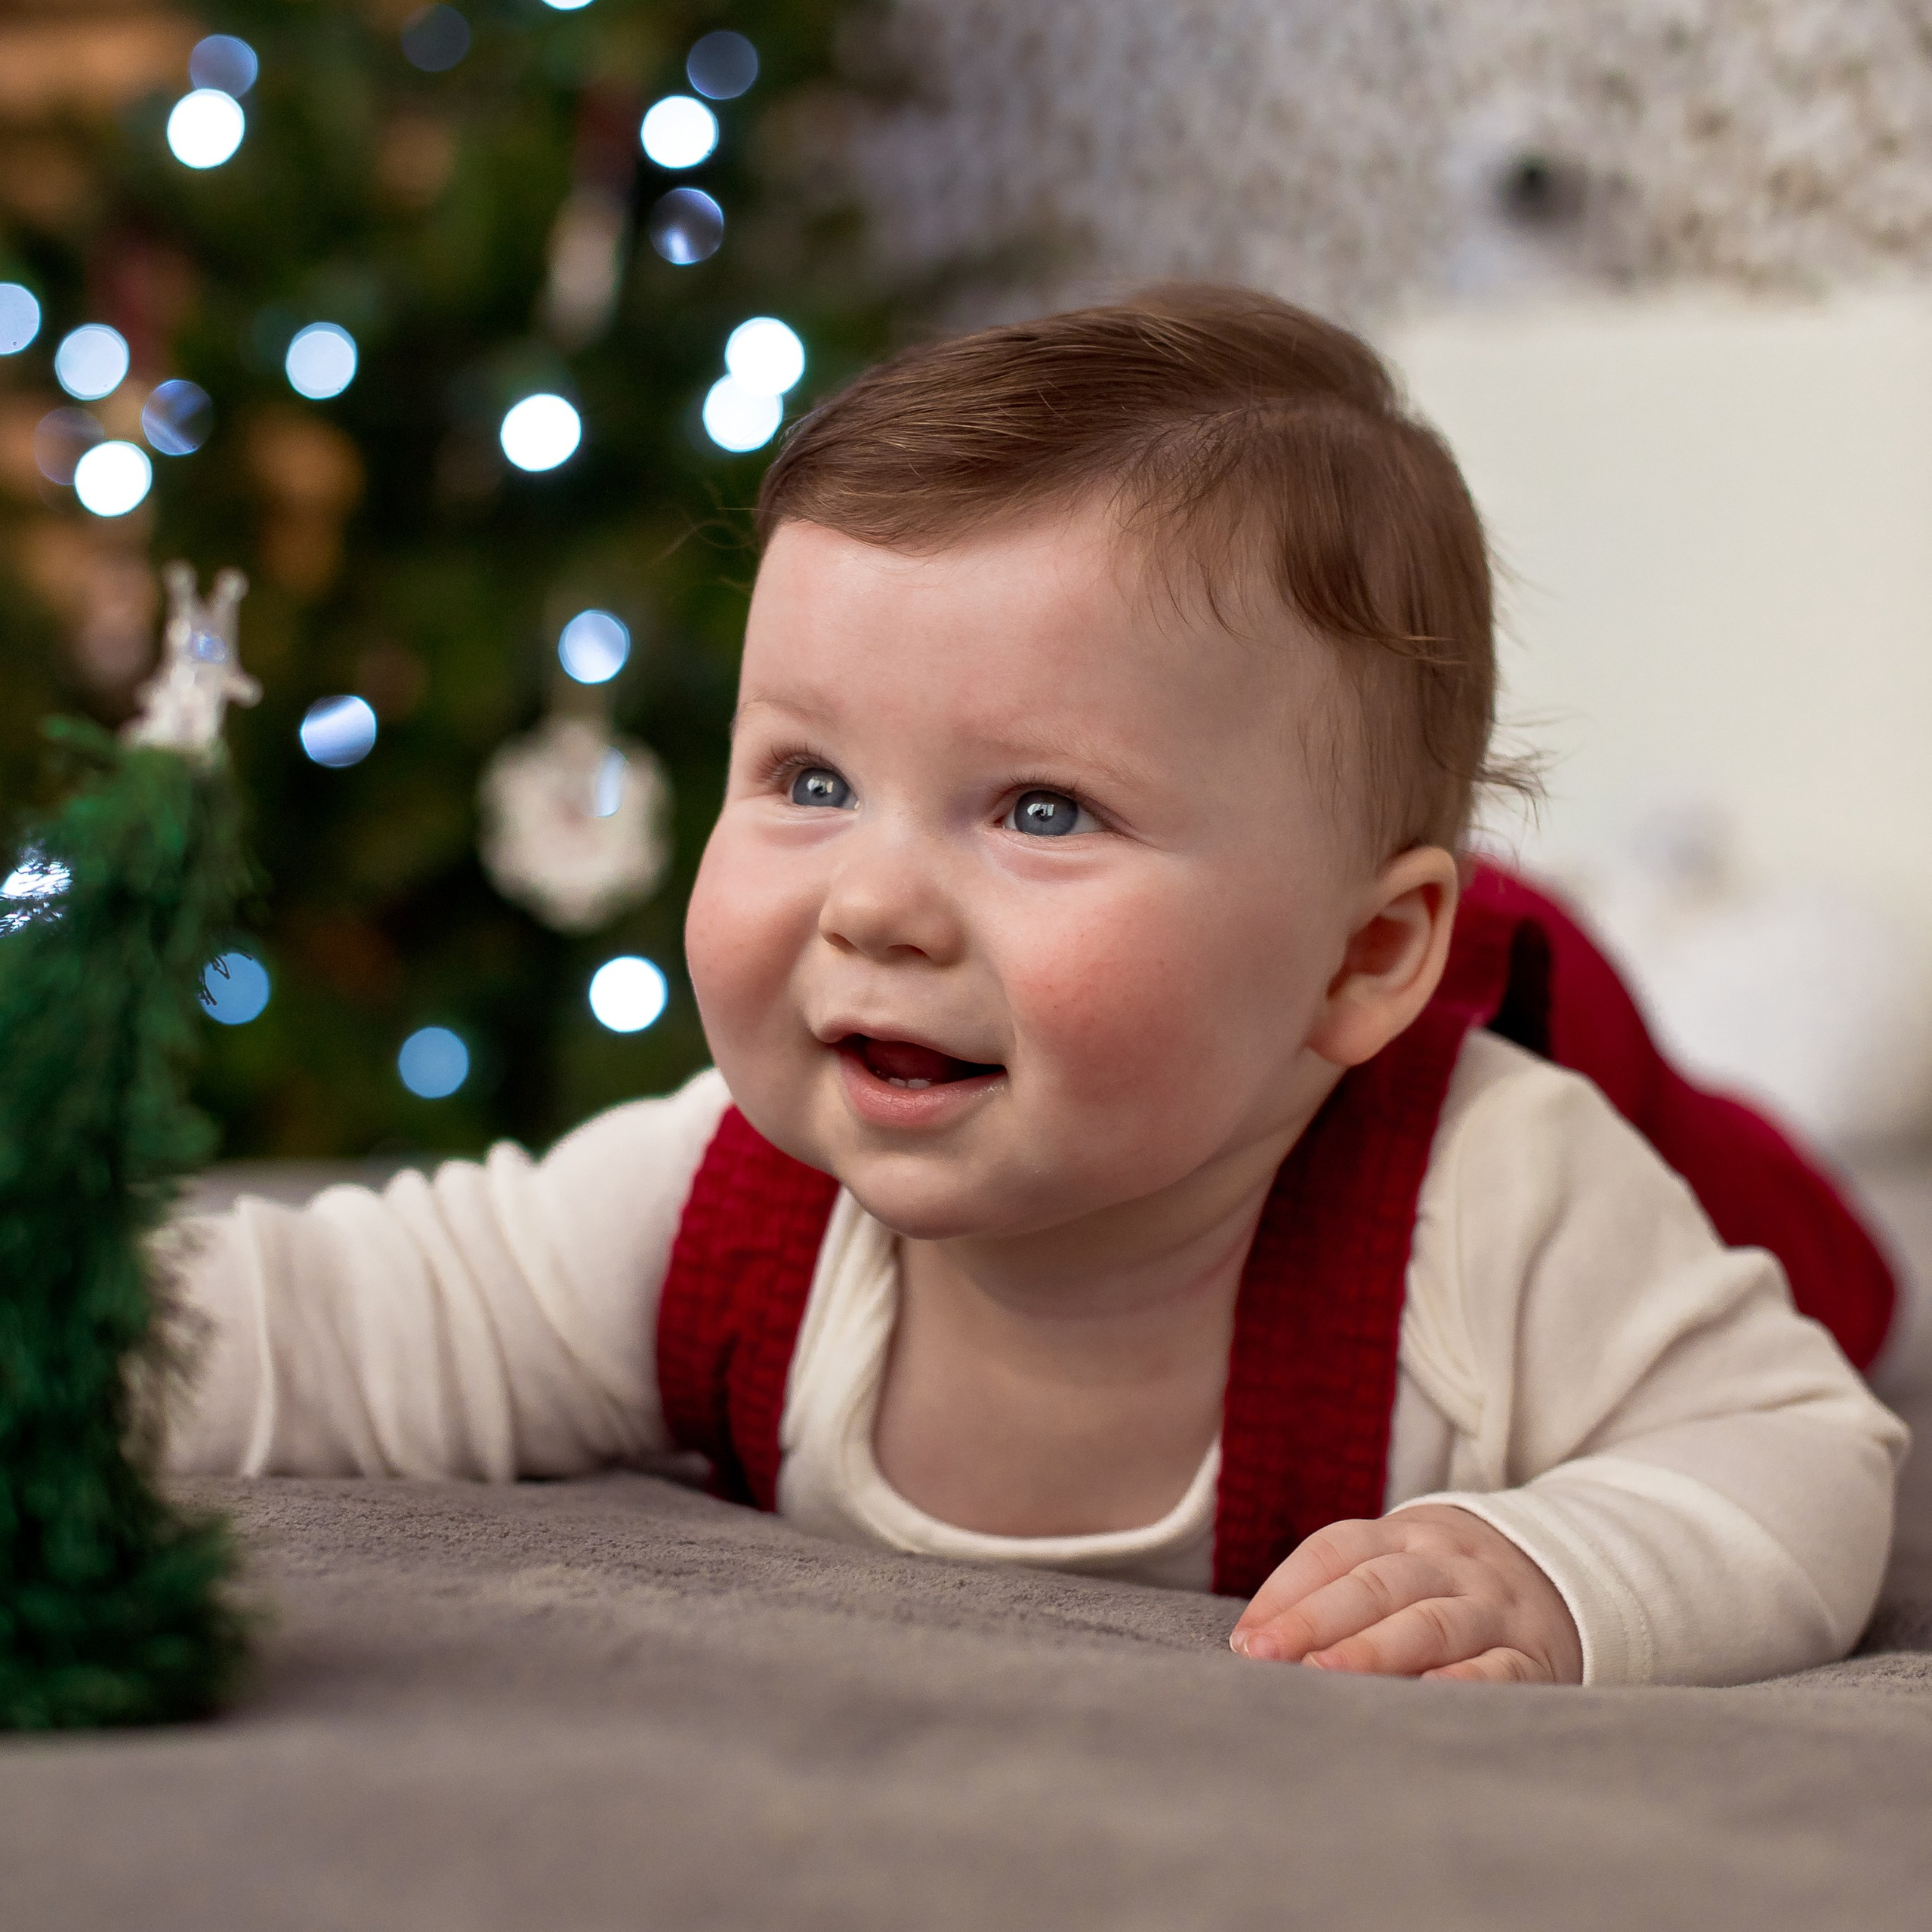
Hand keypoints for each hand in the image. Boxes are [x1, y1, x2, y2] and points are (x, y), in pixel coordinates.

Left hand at [1228, 1504, 1582, 1683]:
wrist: (1565, 1571)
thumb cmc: (1446, 1580)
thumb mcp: (1399, 1560)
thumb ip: (1336, 1588)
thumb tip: (1252, 1641)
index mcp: (1405, 1533)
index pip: (1336, 1549)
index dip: (1287, 1591)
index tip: (1245, 1638)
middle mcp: (1448, 1563)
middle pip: (1376, 1584)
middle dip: (1315, 1620)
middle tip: (1267, 1656)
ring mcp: (1493, 1606)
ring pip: (1430, 1622)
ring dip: (1373, 1649)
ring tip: (1324, 1673)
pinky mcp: (1534, 1655)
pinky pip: (1498, 1668)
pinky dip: (1461, 1681)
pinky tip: (1425, 1696)